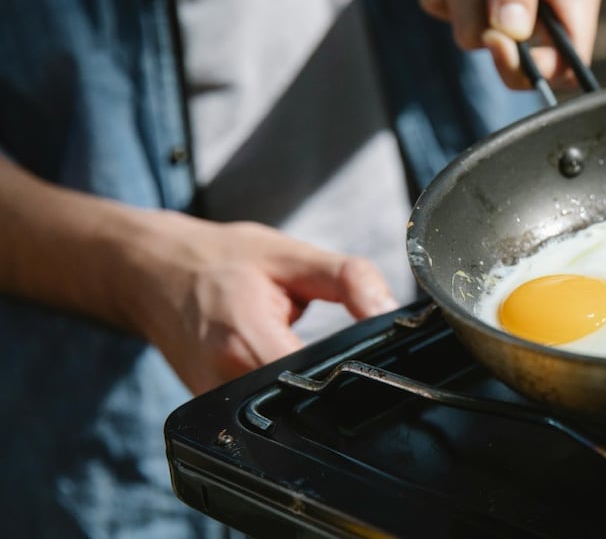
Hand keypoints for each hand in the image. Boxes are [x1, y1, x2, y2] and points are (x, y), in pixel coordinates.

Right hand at [120, 212, 396, 394]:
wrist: (150, 271)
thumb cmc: (219, 260)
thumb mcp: (291, 256)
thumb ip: (349, 281)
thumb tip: (391, 312)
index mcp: (246, 341)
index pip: (318, 380)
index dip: (352, 372)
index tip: (371, 356)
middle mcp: (223, 383)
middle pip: (303, 404)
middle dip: (333, 381)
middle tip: (344, 347)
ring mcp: (212, 404)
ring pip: (283, 414)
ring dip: (307, 389)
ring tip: (310, 352)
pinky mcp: (209, 411)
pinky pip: (260, 414)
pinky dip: (282, 393)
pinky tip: (288, 368)